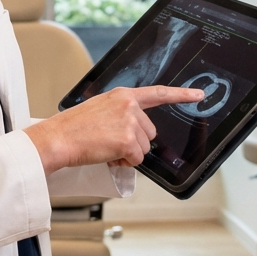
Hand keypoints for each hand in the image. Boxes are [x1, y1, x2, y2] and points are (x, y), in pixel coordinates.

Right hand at [22, 85, 204, 174]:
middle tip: (110, 141)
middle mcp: (129, 105)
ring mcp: (130, 122)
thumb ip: (120, 113)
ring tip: (105, 147)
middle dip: (134, 142)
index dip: (181, 95)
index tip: (198, 95)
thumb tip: (134, 132)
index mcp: (122, 95)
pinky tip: (106, 154)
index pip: (157, 93)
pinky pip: (136, 159)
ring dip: (128, 153)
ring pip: (144, 148)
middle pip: (150, 132)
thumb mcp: (99, 109)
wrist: (58, 138)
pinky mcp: (128, 140)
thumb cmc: (72, 127)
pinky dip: (123, 162)